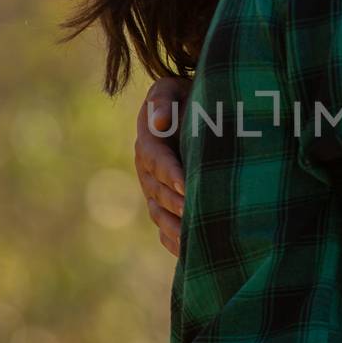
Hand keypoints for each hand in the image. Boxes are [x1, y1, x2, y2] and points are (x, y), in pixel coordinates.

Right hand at [134, 75, 191, 255]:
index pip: (157, 161)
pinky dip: (175, 242)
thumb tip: (161, 122)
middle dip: (176, 204)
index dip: (171, 174)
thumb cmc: (185, 97)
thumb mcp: (171, 89)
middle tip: (195, 214)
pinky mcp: (161, 207)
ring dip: (175, 228)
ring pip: (159, 215)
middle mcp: (146, 171)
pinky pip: (164, 230)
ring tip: (195, 239)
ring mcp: (152, 192)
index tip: (186, 186)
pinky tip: (192, 253)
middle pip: (158, 192)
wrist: (191, 113)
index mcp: (148, 143)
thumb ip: (163, 99)